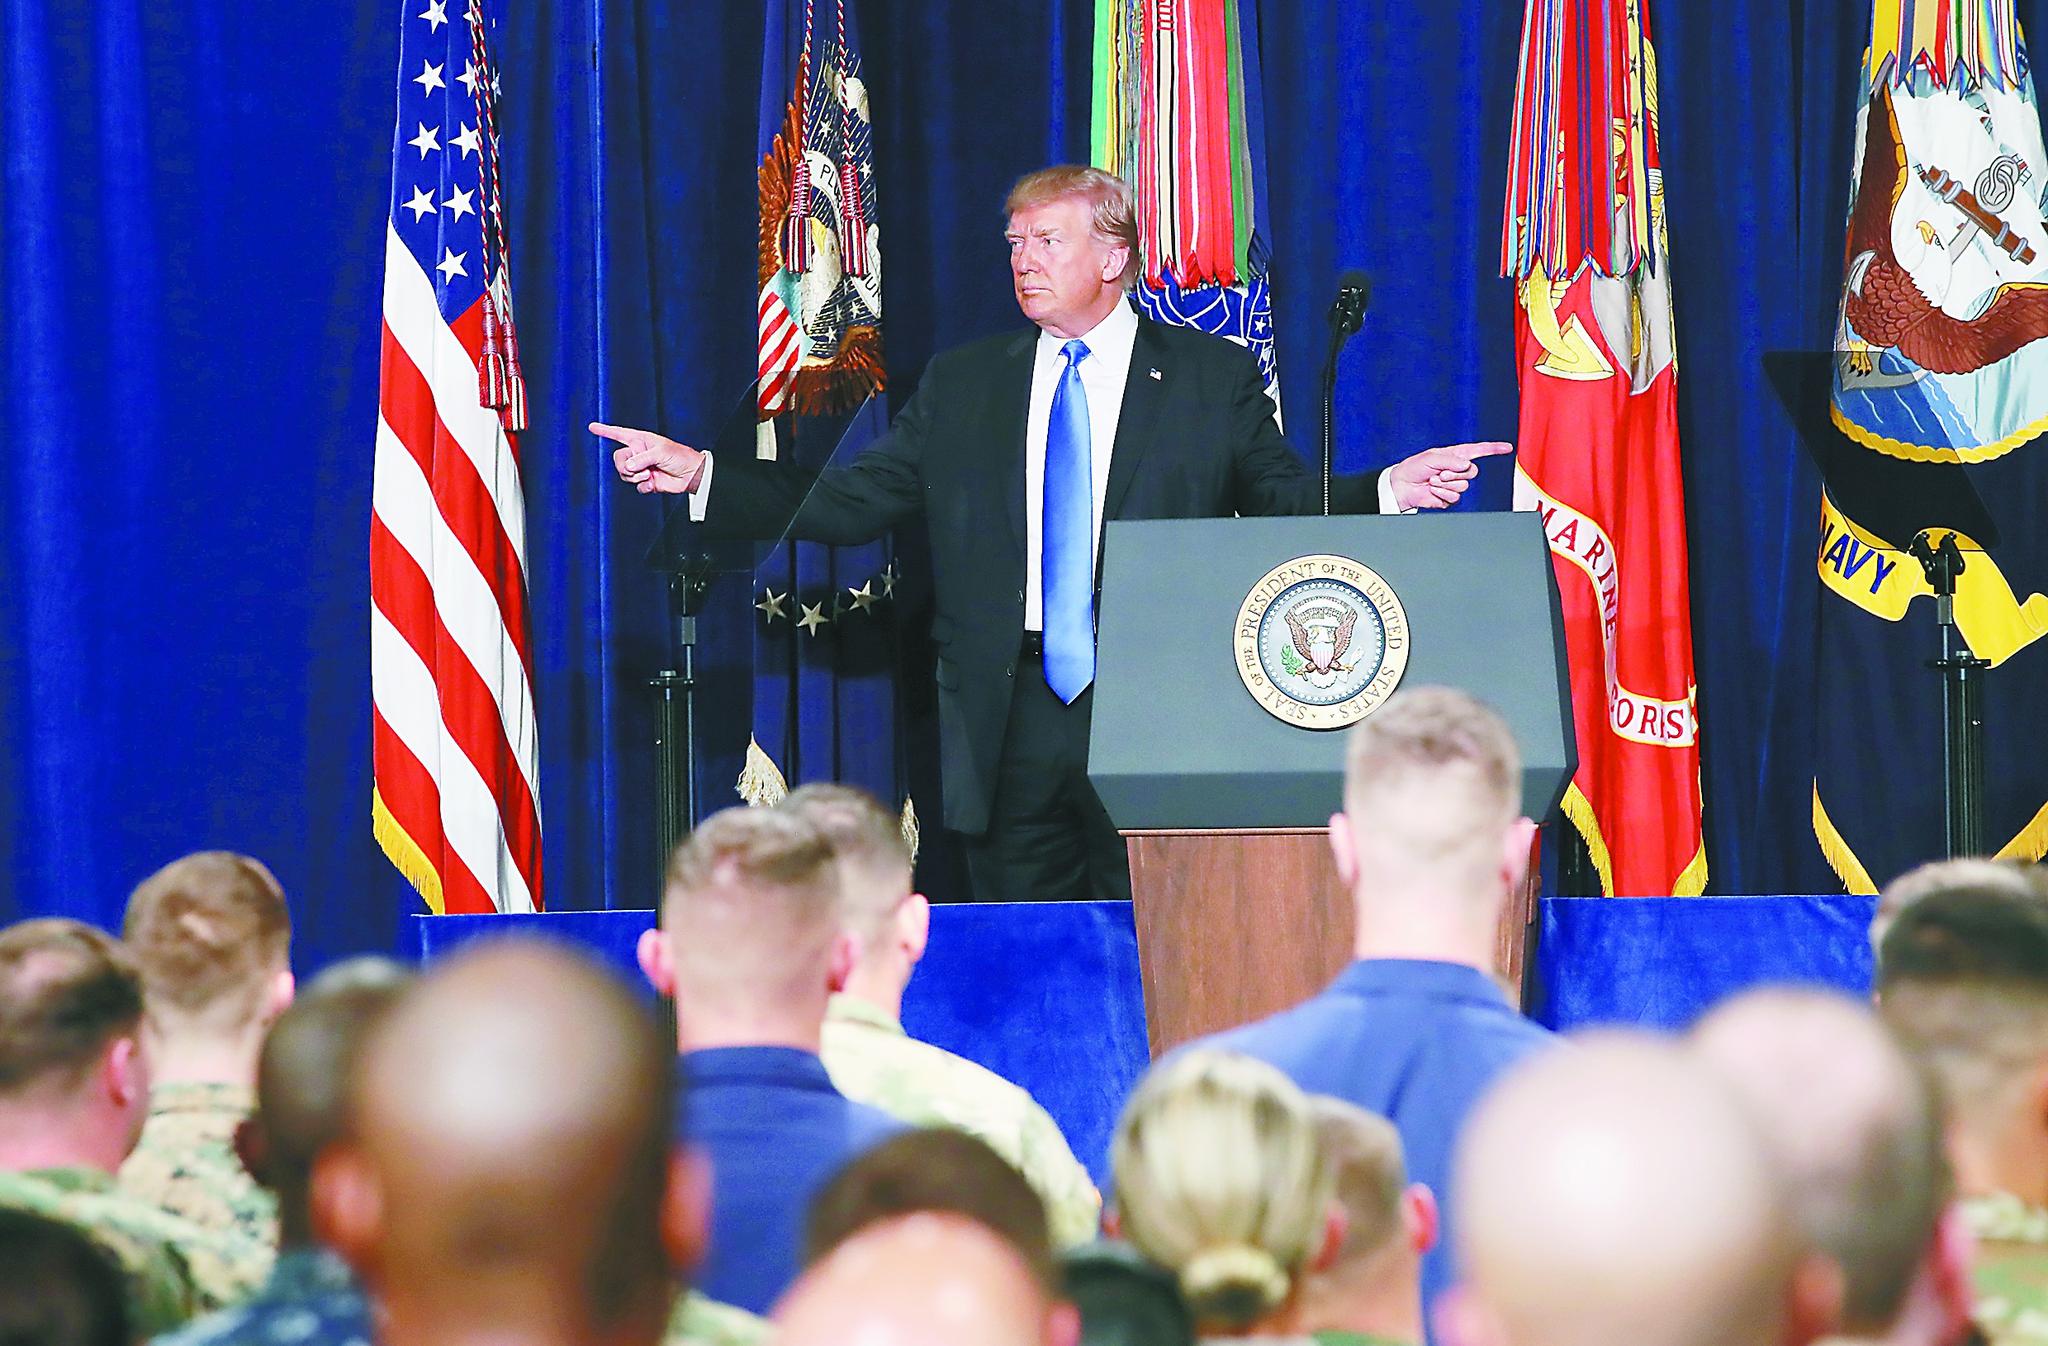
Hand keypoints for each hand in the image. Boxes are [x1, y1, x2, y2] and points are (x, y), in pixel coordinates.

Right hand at [590, 421, 705, 493]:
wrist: (691, 475)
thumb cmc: (679, 457)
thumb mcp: (660, 452)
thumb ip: (642, 458)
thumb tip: (628, 467)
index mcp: (641, 440)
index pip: (619, 434)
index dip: (605, 431)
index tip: (592, 427)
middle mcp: (638, 453)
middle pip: (618, 459)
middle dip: (626, 466)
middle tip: (641, 469)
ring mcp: (641, 468)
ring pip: (624, 474)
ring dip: (636, 477)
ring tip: (650, 475)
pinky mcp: (646, 481)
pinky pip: (635, 486)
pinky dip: (643, 486)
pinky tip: (653, 484)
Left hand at [1386, 441, 1511, 510]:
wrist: (1402, 487)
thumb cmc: (1414, 468)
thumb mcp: (1431, 458)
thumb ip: (1450, 460)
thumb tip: (1465, 465)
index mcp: (1454, 456)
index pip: (1478, 451)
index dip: (1493, 449)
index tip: (1507, 448)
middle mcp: (1456, 470)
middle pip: (1472, 472)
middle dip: (1455, 473)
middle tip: (1439, 473)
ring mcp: (1454, 484)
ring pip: (1464, 486)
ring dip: (1446, 484)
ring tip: (1433, 482)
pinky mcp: (1449, 498)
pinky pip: (1454, 497)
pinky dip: (1442, 494)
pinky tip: (1432, 491)